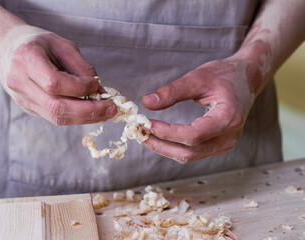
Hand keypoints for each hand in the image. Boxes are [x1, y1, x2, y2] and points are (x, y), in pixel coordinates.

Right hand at [0, 25, 115, 124]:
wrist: (6, 49)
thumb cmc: (37, 43)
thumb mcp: (62, 45)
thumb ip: (81, 67)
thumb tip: (100, 90)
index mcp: (26, 59)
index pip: (55, 83)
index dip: (80, 87)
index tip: (97, 84)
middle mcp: (19, 82)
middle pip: (57, 107)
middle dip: (89, 111)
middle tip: (111, 109)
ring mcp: (22, 98)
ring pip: (57, 117)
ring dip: (85, 118)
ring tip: (105, 113)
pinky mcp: (28, 108)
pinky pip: (55, 117)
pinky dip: (76, 116)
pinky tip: (90, 112)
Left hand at [142, 56, 258, 162]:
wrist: (246, 79)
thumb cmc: (224, 75)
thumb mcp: (198, 77)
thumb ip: (173, 91)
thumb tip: (146, 103)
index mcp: (228, 118)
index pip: (193, 135)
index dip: (167, 132)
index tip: (145, 124)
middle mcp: (229, 137)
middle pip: (189, 152)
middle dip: (160, 144)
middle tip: (139, 132)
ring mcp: (225, 144)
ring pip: (189, 156)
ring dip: (164, 148)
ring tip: (144, 134)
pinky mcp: (218, 146)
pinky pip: (193, 153)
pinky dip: (173, 147)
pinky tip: (159, 136)